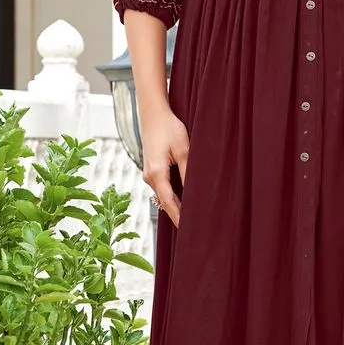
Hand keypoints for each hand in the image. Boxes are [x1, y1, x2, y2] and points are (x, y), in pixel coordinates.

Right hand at [141, 106, 189, 227]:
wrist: (153, 114)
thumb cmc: (169, 128)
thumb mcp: (183, 150)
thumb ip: (188, 172)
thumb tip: (194, 192)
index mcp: (156, 173)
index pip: (170, 202)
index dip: (179, 217)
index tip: (188, 230)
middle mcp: (149, 177)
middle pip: (165, 202)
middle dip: (178, 215)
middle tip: (193, 229)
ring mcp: (148, 174)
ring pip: (164, 195)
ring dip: (176, 205)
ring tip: (192, 217)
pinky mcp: (151, 169)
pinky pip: (162, 188)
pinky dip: (172, 195)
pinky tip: (184, 199)